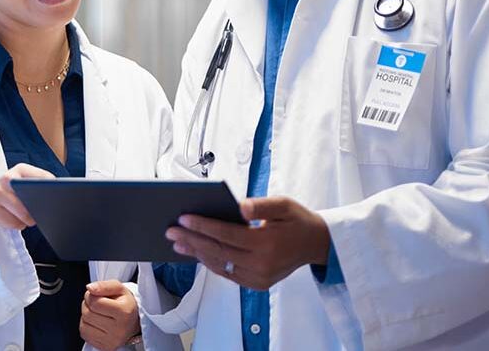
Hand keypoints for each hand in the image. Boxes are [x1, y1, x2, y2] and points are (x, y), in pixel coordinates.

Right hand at [0, 163, 54, 233]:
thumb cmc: (13, 193)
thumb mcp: (25, 184)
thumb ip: (41, 185)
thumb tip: (60, 195)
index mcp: (21, 169)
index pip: (44, 178)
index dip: (52, 189)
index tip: (57, 197)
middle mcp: (7, 178)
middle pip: (32, 198)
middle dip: (38, 209)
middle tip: (39, 212)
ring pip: (23, 214)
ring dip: (28, 220)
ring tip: (25, 216)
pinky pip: (13, 223)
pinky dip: (17, 225)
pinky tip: (13, 219)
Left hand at [79, 279, 140, 350]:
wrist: (135, 321)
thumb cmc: (125, 303)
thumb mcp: (119, 288)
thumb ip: (104, 285)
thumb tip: (89, 288)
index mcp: (124, 312)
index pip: (94, 303)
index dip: (90, 295)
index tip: (95, 294)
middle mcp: (119, 329)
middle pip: (87, 314)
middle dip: (87, 305)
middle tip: (96, 303)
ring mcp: (112, 341)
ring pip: (83, 325)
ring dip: (85, 316)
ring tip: (96, 312)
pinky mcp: (105, 348)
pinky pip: (84, 335)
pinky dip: (86, 326)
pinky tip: (95, 322)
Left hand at [166, 196, 330, 289]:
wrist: (317, 244)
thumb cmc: (297, 220)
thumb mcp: (283, 205)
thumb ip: (260, 205)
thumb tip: (239, 206)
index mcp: (267, 244)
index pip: (226, 234)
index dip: (202, 226)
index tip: (183, 217)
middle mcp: (262, 265)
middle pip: (218, 251)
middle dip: (192, 239)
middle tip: (171, 230)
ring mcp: (259, 278)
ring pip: (220, 265)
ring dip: (196, 253)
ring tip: (178, 242)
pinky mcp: (258, 284)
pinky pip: (228, 274)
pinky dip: (210, 263)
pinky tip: (197, 252)